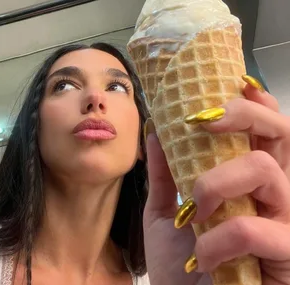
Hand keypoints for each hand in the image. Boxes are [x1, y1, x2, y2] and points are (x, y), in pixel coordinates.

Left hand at [143, 75, 289, 284]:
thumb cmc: (178, 267)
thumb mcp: (164, 215)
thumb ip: (164, 174)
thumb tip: (154, 131)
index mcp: (244, 182)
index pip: (263, 132)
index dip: (254, 103)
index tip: (229, 86)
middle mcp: (271, 195)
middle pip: (281, 133)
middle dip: (244, 115)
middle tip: (204, 120)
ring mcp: (283, 223)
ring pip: (267, 171)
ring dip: (217, 183)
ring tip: (195, 210)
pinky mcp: (286, 255)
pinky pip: (256, 228)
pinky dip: (219, 239)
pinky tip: (201, 257)